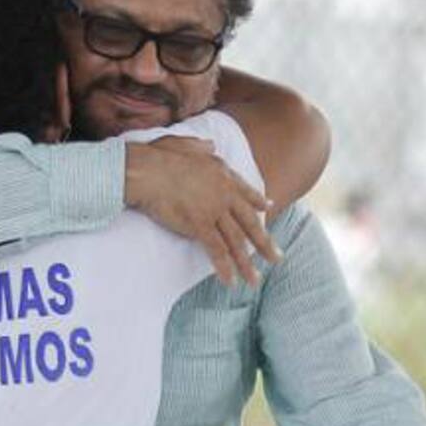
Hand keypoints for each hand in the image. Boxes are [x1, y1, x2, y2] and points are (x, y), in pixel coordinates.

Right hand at [124, 137, 280, 285]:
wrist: (148, 170)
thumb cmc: (160, 156)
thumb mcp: (185, 143)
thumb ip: (201, 146)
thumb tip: (210, 143)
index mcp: (222, 174)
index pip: (245, 191)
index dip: (257, 201)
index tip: (268, 209)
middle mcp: (224, 194)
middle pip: (249, 222)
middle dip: (264, 243)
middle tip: (276, 257)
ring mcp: (214, 211)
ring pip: (236, 240)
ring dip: (247, 263)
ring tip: (255, 280)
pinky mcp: (199, 225)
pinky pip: (216, 249)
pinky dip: (224, 267)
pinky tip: (230, 281)